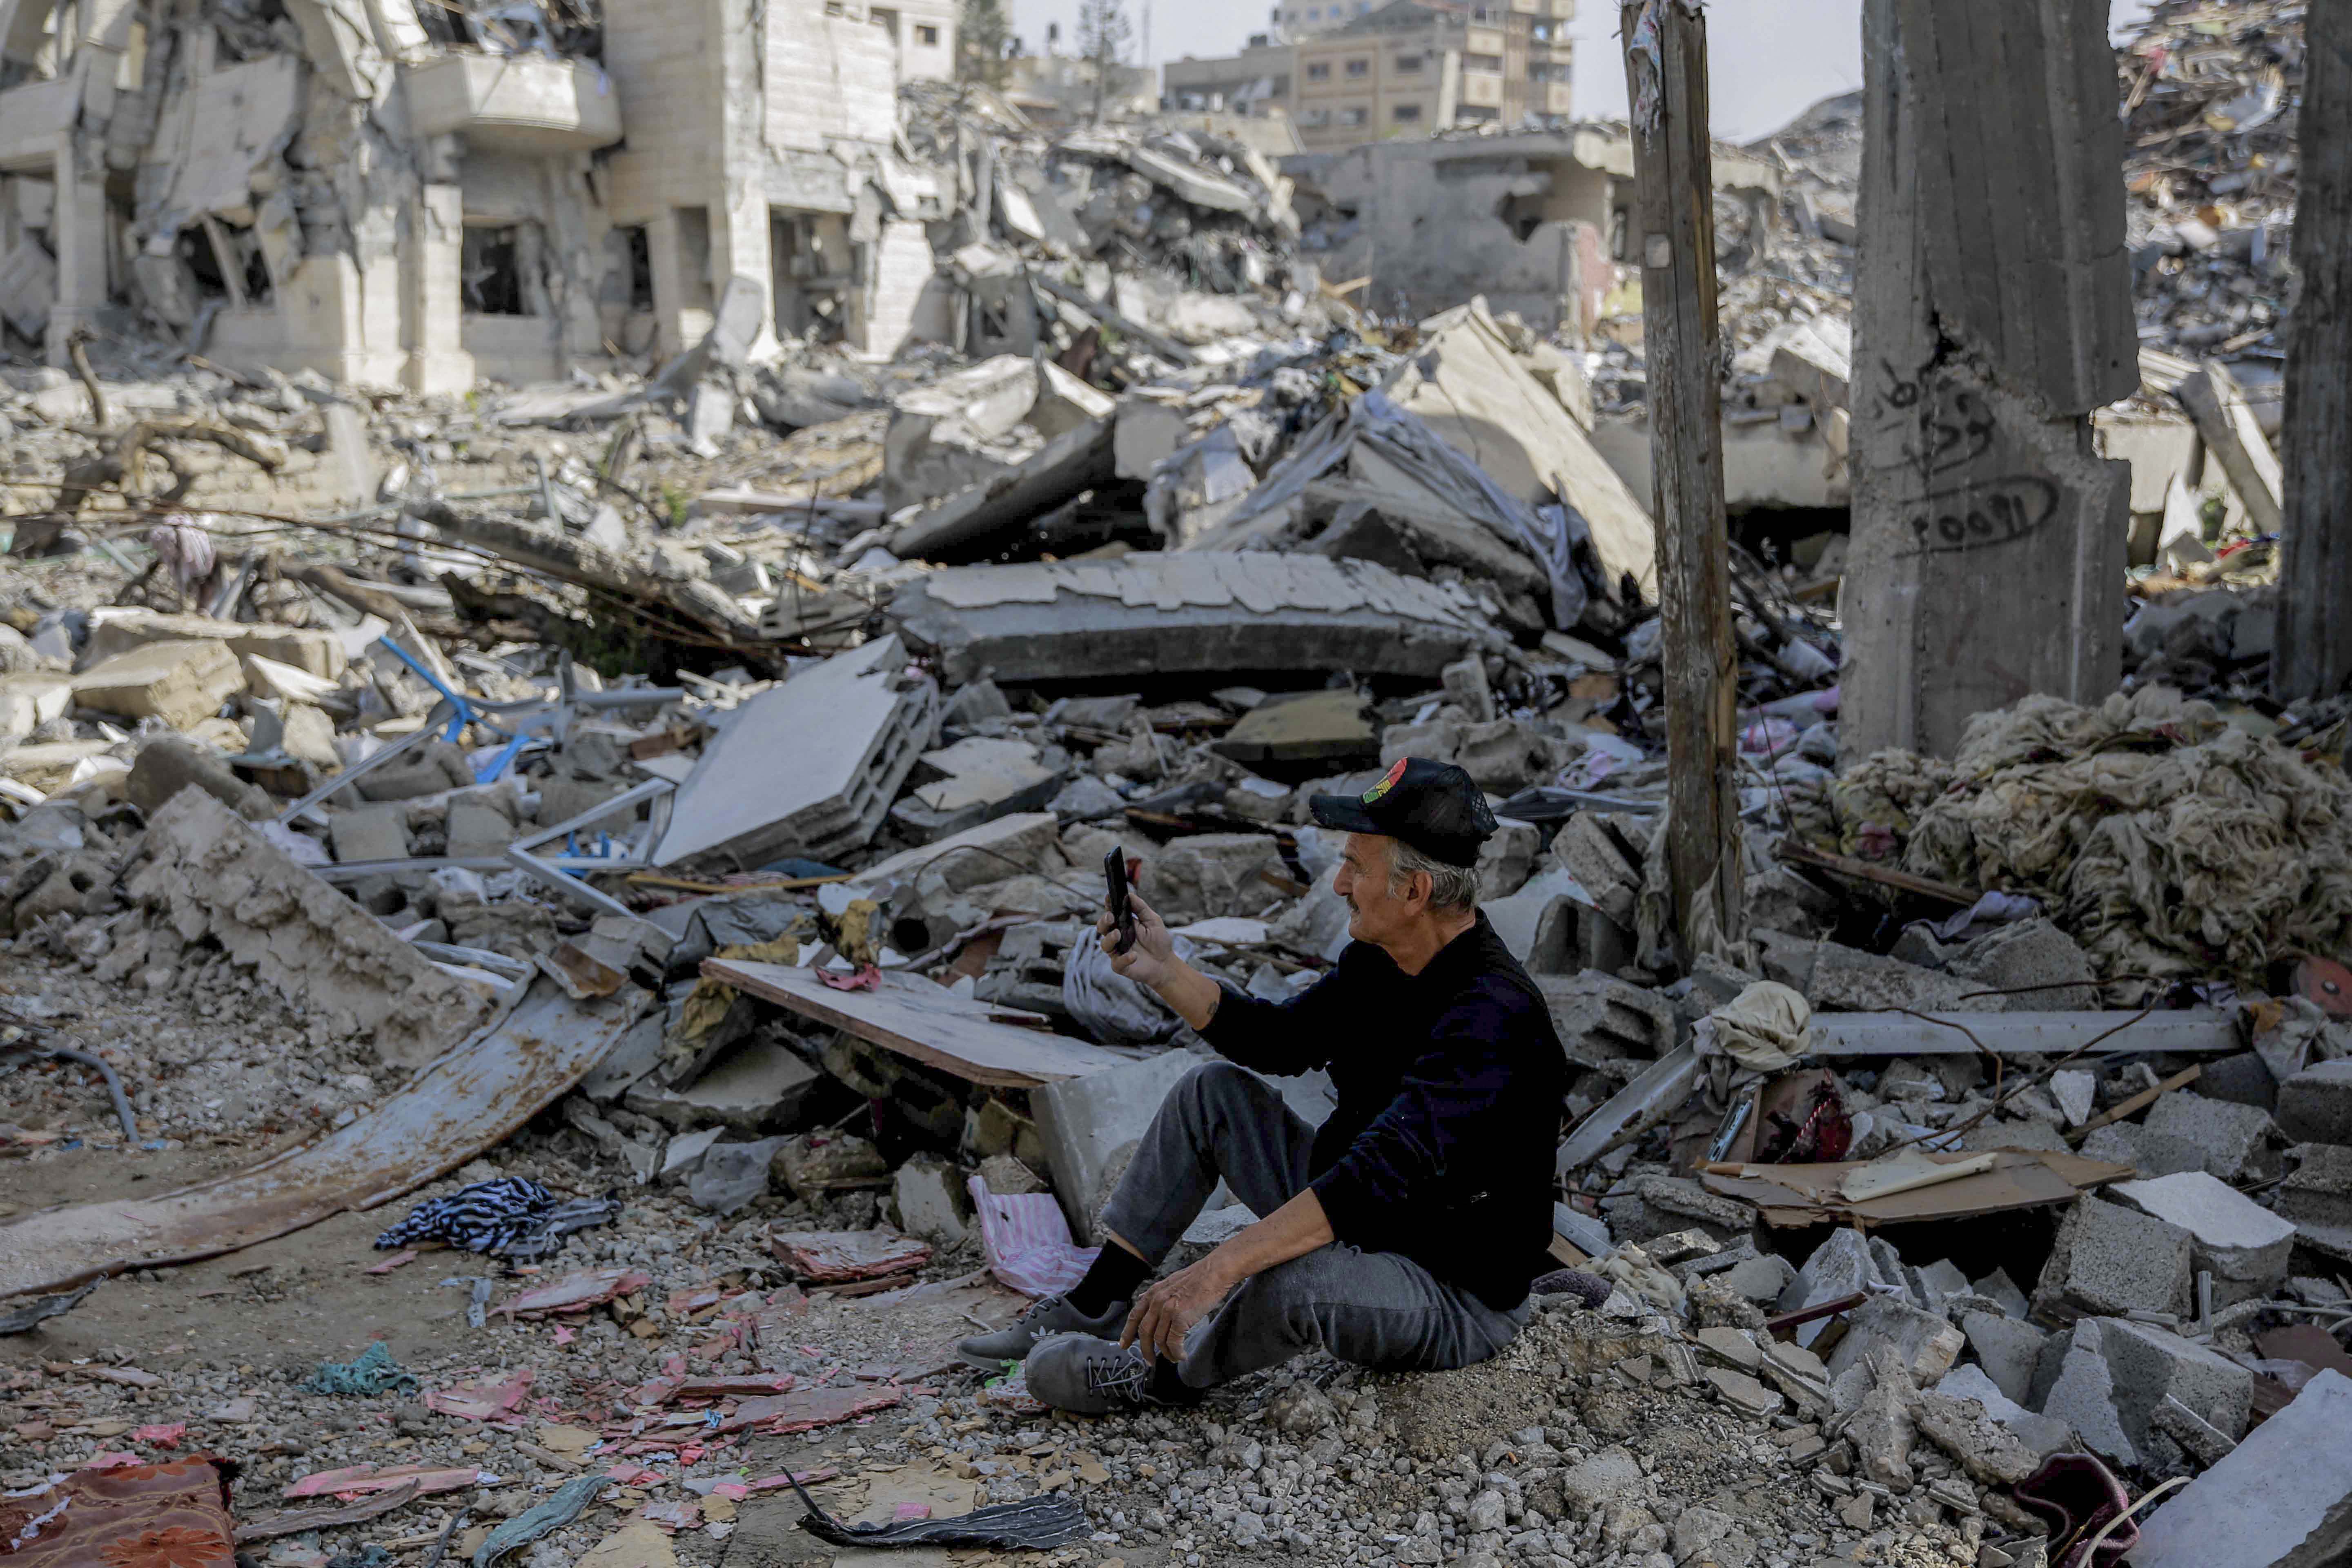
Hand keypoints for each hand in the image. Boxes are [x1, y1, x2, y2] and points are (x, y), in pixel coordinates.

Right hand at [1096, 888, 1178, 988]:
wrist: (1166, 963)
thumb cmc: (1159, 941)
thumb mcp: (1153, 920)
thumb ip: (1141, 908)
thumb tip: (1130, 894)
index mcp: (1123, 924)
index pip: (1111, 913)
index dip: (1108, 905)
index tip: (1109, 898)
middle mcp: (1117, 937)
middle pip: (1102, 928)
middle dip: (1103, 922)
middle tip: (1110, 917)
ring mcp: (1118, 951)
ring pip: (1104, 945)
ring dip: (1109, 939)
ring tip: (1118, 934)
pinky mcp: (1121, 965)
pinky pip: (1116, 962)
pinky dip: (1124, 959)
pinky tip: (1133, 956)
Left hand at [1121, 1255, 1237, 1363]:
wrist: (1214, 1272)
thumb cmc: (1198, 1278)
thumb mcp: (1170, 1282)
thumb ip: (1158, 1294)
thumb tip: (1145, 1301)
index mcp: (1153, 1293)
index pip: (1134, 1315)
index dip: (1127, 1333)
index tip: (1123, 1345)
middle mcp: (1157, 1301)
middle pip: (1144, 1332)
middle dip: (1145, 1350)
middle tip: (1150, 1361)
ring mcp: (1168, 1310)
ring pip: (1159, 1340)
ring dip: (1166, 1353)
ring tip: (1173, 1358)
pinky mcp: (1181, 1318)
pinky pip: (1174, 1343)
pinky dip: (1177, 1353)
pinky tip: (1182, 1355)